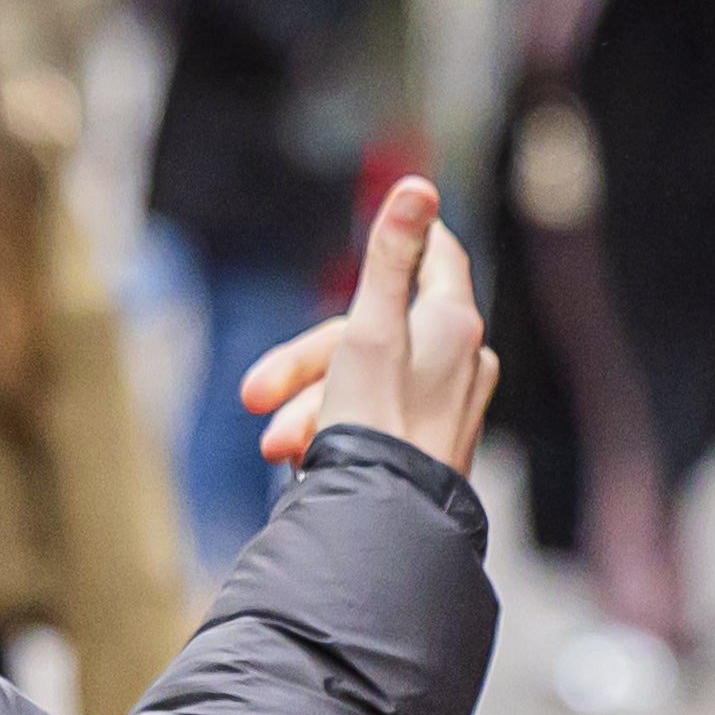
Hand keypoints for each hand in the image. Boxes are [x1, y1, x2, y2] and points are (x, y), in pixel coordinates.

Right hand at [239, 173, 500, 472]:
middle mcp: (461, 361)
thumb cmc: (378, 424)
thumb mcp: (370, 328)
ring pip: (364, 382)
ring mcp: (446, 407)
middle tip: (253, 395)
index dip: (406, 238)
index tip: (386, 227)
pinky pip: (373, 422)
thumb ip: (389, 256)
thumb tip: (417, 186)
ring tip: (275, 445)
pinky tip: (303, 459)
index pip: (436, 256)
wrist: (389, 528)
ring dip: (309, 409)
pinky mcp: (429, 448)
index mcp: (453, 323)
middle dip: (308, 362)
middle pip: (373, 331)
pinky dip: (332, 432)